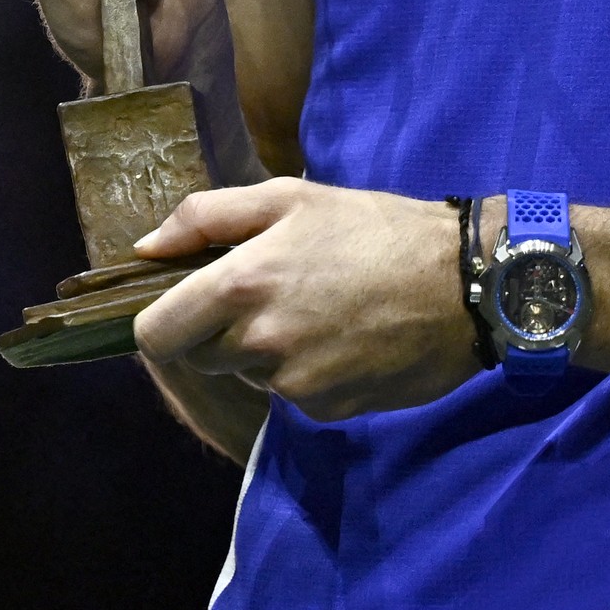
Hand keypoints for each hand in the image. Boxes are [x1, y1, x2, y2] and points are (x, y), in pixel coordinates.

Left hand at [132, 179, 486, 420]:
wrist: (465, 283)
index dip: (160, 321)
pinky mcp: (326, 412)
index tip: (184, 306)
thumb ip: (206, 217)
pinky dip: (307, 373)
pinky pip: (292, 397)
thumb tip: (145, 248)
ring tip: (318, 310)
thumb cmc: (373, 228)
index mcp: (240, 285)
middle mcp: (259, 343)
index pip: (154, 335)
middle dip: (219, 330)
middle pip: (200, 356)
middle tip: (269, 294)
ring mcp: (293, 385)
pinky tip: (344, 340)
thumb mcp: (289, 197)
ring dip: (266, 350)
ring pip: (249, 374)